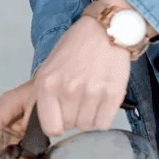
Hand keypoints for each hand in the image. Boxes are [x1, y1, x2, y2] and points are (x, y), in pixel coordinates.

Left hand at [33, 6, 131, 136]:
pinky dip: (103, 116)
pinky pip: (104, 122)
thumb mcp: (48, 68)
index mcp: (47, 84)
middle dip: (73, 117)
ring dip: (88, 116)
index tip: (60, 118)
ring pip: (87, 126)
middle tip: (77, 100)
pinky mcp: (113, 93)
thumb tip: (46, 120)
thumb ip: (45, 94)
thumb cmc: (74, 47)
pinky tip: (101, 100)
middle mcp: (68, 90)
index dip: (56, 124)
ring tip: (90, 97)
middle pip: (70, 126)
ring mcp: (92, 93)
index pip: (50, 127)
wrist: (104, 30)